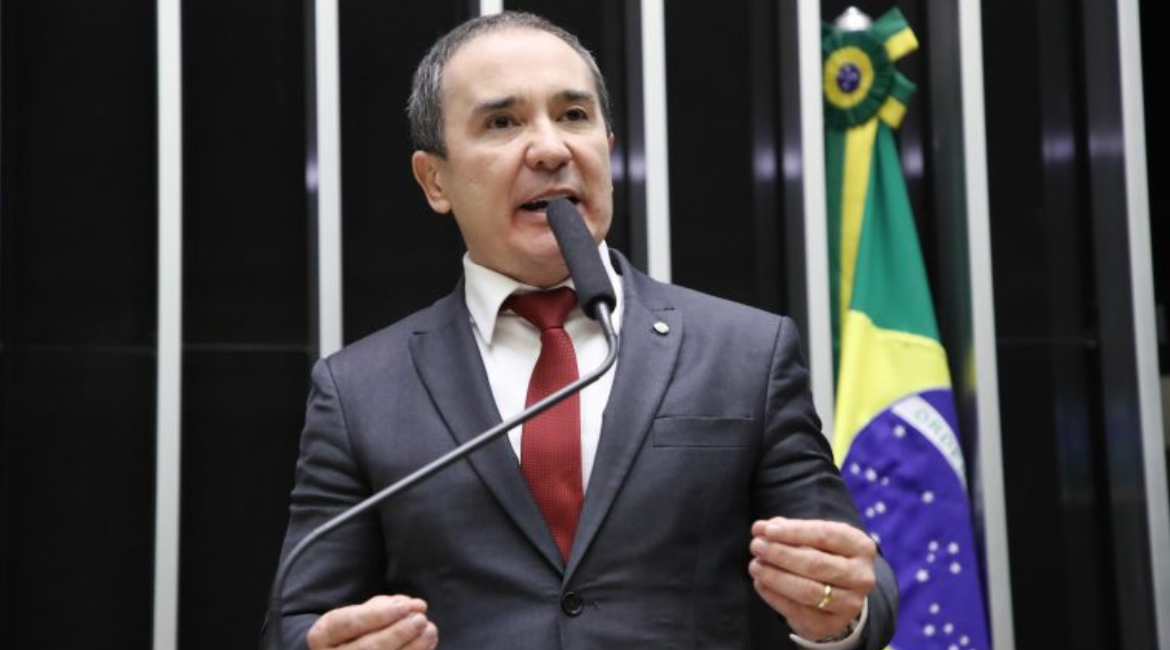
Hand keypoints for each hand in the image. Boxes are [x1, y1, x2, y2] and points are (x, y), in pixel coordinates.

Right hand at [307, 595, 437, 649]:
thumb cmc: (357, 630)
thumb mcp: (363, 612)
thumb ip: (386, 606)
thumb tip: (414, 605)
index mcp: (322, 635)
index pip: (349, 622)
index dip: (380, 614)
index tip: (406, 605)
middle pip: (367, 648)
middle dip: (398, 633)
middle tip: (421, 619)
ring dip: (413, 648)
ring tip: (430, 630)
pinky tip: (427, 644)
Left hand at [748, 517, 875, 641]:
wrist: (840, 592)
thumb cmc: (824, 555)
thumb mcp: (814, 537)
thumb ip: (788, 530)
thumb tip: (761, 529)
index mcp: (861, 547)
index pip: (824, 535)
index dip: (793, 532)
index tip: (766, 530)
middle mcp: (861, 577)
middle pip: (816, 564)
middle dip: (781, 554)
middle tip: (756, 546)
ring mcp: (850, 604)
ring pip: (807, 590)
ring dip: (775, 577)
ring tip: (755, 565)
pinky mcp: (831, 624)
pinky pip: (797, 611)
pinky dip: (774, 596)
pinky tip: (760, 583)